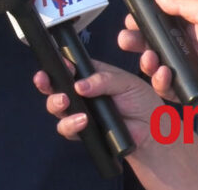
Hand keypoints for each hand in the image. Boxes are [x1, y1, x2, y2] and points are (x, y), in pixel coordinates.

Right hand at [33, 60, 162, 148]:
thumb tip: (79, 85)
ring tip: (65, 101)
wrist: (152, 132)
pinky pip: (66, 128)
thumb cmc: (142, 102)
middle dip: (46, 82)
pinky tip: (81, 121)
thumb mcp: (127, 83)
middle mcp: (82, 93)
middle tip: (45, 80)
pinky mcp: (82, 131)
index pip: (70, 66)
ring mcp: (80, 111)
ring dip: (55, 102)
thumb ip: (103, 80)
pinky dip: (70, 124)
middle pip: (55, 85)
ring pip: (56, 106)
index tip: (60, 65)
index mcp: (91, 75)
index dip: (61, 65)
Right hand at [117, 0, 197, 107]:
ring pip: (157, 67)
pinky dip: (161, 83)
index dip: (144, 22)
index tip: (131, 21)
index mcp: (194, 26)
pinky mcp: (191, 91)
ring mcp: (190, 70)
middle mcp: (190, 48)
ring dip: (147, 62)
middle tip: (126, 41)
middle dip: (136, 42)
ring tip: (149, 59)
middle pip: (154, 45)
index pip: (161, 22)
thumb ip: (181, 3)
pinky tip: (164, 74)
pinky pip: (168, 89)